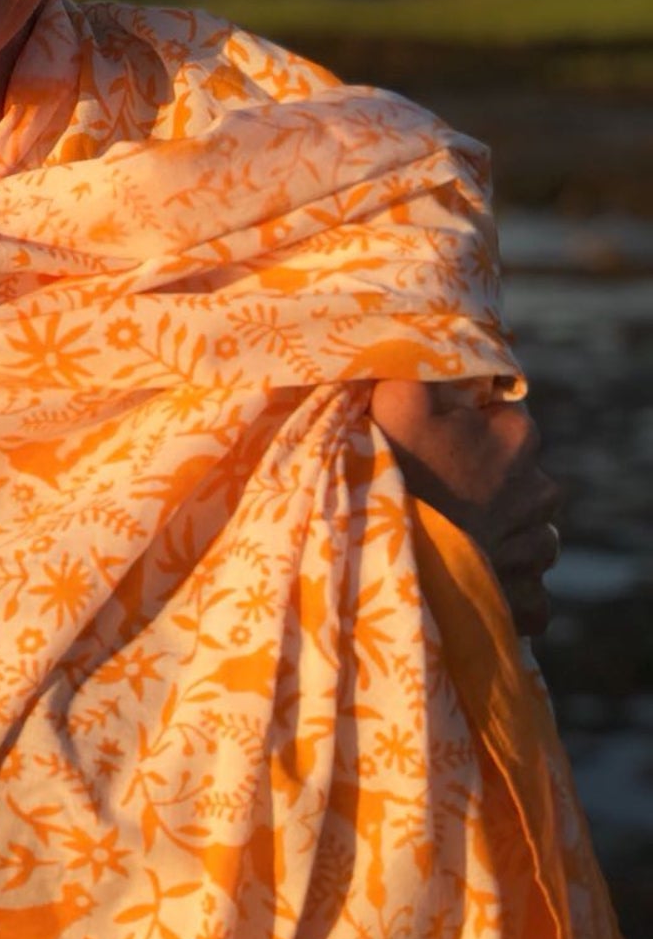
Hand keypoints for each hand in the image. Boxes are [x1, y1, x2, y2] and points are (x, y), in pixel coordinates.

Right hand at [368, 377, 562, 635]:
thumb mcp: (399, 400)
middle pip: (514, 473)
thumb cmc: (396, 478)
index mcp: (520, 436)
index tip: (430, 439)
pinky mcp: (529, 600)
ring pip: (521, 530)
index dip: (464, 423)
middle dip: (482, 477)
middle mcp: (543, 491)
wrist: (398, 574)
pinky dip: (495, 581)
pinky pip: (519, 585)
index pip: (502, 414)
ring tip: (446, 533)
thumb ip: (424, 360)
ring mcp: (537, 550)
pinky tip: (458, 571)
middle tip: (432, 487)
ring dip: (493, 530)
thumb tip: (436, 338)